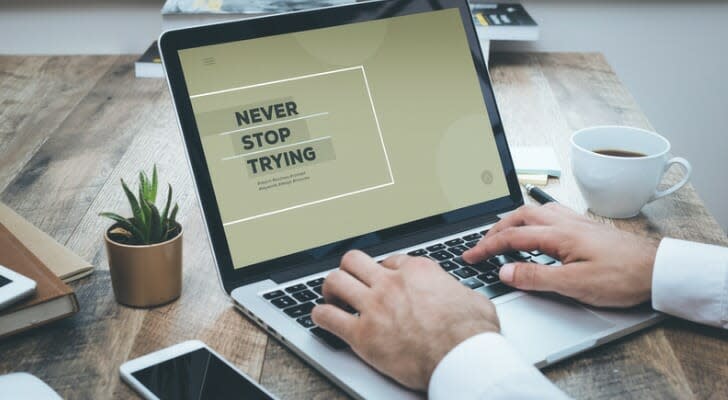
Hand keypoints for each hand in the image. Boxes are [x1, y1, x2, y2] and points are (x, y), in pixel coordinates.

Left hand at [311, 250, 498, 390]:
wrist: (463, 360)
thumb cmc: (472, 334)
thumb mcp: (472, 298)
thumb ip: (457, 291)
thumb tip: (460, 296)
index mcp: (417, 271)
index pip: (389, 260)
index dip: (385, 270)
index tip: (383, 280)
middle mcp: (391, 283)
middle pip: (354, 260)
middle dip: (349, 269)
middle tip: (349, 281)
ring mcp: (374, 307)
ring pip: (335, 281)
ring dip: (330, 288)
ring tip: (332, 297)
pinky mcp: (362, 335)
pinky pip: (327, 317)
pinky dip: (320, 316)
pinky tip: (322, 318)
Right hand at [462, 203, 658, 306]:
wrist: (657, 269)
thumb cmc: (622, 276)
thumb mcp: (574, 284)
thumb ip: (536, 277)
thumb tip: (505, 272)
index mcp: (558, 235)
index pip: (512, 237)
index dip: (486, 247)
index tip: (469, 256)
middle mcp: (565, 222)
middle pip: (519, 217)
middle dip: (495, 229)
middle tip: (481, 244)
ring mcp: (576, 222)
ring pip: (535, 212)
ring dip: (513, 221)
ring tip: (503, 233)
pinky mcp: (586, 227)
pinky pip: (551, 214)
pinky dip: (534, 219)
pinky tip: (538, 228)